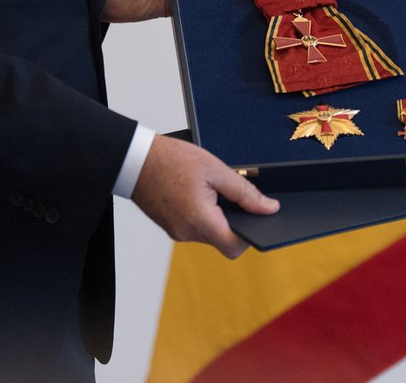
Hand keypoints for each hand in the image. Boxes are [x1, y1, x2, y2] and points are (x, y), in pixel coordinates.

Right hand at [131, 134, 279, 257]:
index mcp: (199, 220)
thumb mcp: (216, 169)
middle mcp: (187, 233)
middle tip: (239, 194)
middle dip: (236, 220)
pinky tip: (204, 192)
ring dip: (220, 215)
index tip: (259, 216)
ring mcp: (177, 232)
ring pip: (210, 233)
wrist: (135, 160)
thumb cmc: (174, 160)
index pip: (234, 246)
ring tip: (216, 188)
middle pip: (223, 239)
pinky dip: (206, 214)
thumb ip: (245, 192)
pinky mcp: (171, 227)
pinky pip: (197, 227)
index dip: (252, 234)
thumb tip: (270, 208)